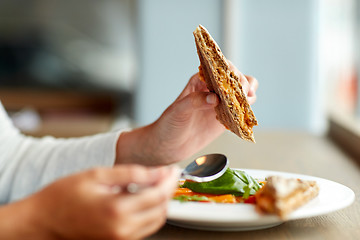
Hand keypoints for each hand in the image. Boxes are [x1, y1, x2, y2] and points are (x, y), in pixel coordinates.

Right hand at [4, 165, 177, 239]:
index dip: (169, 180)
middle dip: (168, 190)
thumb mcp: (97, 175)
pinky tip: (143, 198)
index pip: (158, 195)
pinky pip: (145, 229)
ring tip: (156, 184)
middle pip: (162, 209)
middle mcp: (122, 229)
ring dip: (161, 202)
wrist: (43, 221)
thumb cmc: (64, 195)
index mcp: (117, 210)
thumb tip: (158, 172)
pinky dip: (151, 213)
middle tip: (166, 174)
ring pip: (156, 221)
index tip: (172, 169)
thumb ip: (132, 173)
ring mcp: (121, 239)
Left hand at [116, 62, 257, 164]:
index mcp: (199, 81)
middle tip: (245, 94)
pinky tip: (245, 117)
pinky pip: (241, 111)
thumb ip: (195, 101)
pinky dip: (247, 112)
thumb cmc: (168, 125)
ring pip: (242, 93)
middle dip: (243, 83)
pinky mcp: (225, 119)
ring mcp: (220, 104)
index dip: (231, 72)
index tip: (235, 82)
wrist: (168, 146)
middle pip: (235, 79)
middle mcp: (212, 89)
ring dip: (249, 95)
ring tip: (247, 104)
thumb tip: (214, 98)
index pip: (219, 69)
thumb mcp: (178, 111)